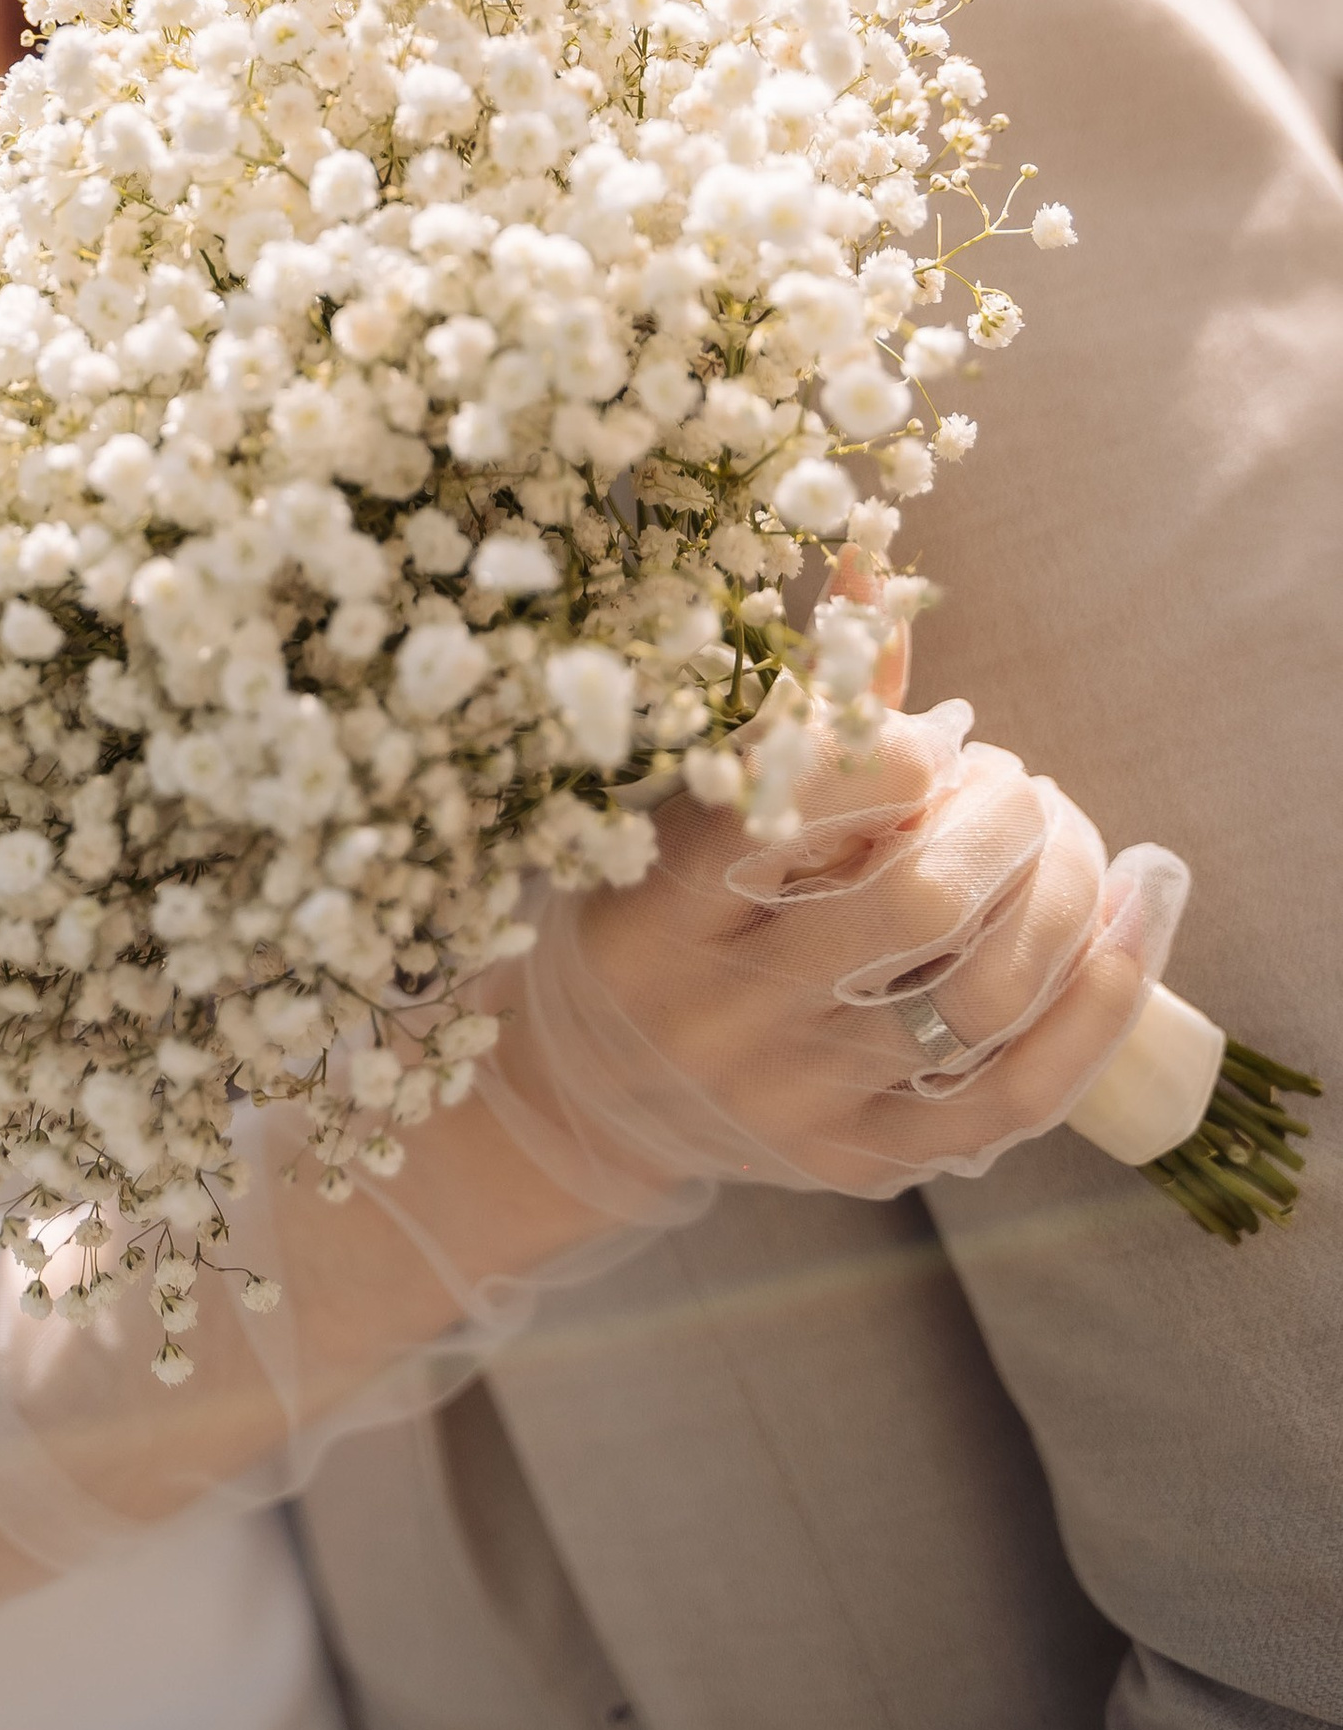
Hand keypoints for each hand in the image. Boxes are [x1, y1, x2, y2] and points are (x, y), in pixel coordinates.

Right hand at [487, 697, 1188, 1209]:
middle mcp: (724, 1014)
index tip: (931, 740)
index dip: (886, 758)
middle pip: (918, 902)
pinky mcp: (867, 1160)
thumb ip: (801, 708)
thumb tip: (878, 569)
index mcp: (662, 908)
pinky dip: (1100, 1000)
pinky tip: (1130, 924)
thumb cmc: (662, 915)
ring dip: (1063, 894)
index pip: (782, 817)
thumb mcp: (692, 810)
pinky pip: (1018, 1092)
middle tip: (1016, 784)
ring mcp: (802, 1099)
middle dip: (1003, 818)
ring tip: (1069, 839)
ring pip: (983, 996)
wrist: (599, 1099)